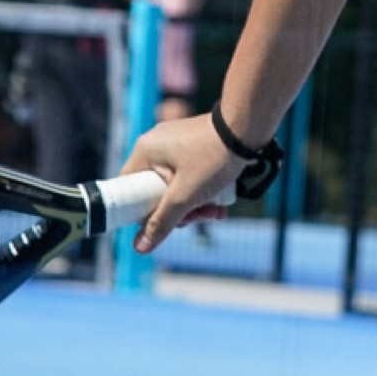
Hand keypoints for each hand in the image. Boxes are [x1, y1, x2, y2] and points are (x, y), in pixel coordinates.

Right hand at [122, 116, 244, 253]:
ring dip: (194, 204)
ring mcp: (175, 142)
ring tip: (216, 213)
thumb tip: (140, 247)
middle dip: (179, 211)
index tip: (162, 224)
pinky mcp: (193, 144)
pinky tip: (219, 204)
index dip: (141, 212)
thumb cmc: (213, 158)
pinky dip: (201, 190)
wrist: (247, 128)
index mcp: (145, 151)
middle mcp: (156, 144)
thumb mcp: (185, 196)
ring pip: (176, 185)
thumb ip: (162, 222)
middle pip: (155, 191)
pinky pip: (188, 174)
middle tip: (198, 219)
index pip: (129, 188)